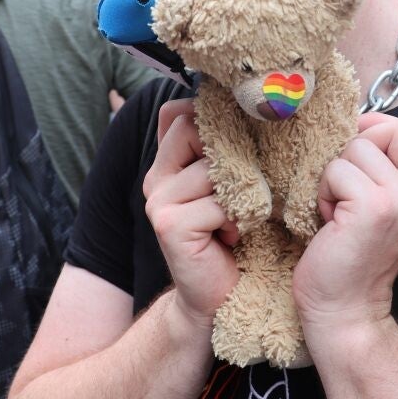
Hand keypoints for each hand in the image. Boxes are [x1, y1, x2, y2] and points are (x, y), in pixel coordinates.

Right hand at [143, 99, 239, 330]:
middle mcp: (155, 178)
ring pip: (214, 168)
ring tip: (238, 218)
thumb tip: (228, 104)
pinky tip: (232, 235)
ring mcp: (157, 201)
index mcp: (166, 164)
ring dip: (240, 192)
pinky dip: (237, 217)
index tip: (239, 145)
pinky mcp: (168, 225)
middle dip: (231, 154)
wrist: (216, 295)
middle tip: (242, 189)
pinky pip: (218, 201)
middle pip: (195, 129)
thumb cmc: (231, 234)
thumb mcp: (225, 185)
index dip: (213, 121)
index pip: (179, 113)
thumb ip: (219, 150)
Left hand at [292, 114, 397, 342]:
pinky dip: (323, 192)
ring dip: (334, 177)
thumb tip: (359, 125)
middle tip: (344, 192)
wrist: (346, 312)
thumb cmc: (352, 258)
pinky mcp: (373, 208)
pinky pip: (336, 171)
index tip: (352, 148)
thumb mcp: (381, 209)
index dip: (376, 128)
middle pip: (384, 131)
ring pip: (354, 149)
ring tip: (336, 212)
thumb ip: (382, 171)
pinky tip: (329, 222)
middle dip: (353, 152)